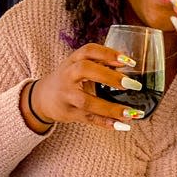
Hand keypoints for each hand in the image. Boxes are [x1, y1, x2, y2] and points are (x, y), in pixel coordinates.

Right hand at [27, 43, 144, 130]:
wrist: (43, 98)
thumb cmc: (70, 79)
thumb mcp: (80, 66)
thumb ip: (102, 64)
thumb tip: (128, 65)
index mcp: (73, 60)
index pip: (89, 50)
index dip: (108, 53)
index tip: (128, 61)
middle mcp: (68, 75)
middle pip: (84, 70)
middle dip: (109, 76)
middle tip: (132, 84)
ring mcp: (67, 95)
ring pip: (87, 101)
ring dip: (111, 108)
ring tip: (133, 113)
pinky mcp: (69, 113)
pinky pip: (88, 119)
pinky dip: (105, 123)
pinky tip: (122, 125)